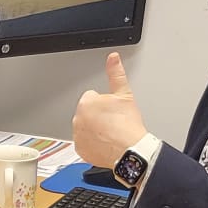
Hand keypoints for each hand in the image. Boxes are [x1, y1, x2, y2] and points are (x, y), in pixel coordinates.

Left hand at [72, 53, 145, 167]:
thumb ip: (116, 73)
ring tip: (110, 133)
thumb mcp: (124, 94)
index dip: (105, 104)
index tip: (113, 111)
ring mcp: (78, 135)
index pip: (93, 98)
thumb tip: (113, 57)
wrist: (129, 149)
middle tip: (113, 122)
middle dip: (98, 116)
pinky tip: (105, 142)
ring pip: (86, 128)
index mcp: (86, 102)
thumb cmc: (128, 125)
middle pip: (88, 113)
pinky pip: (85, 143)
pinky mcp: (80, 149)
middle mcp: (78, 118)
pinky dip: (92, 143)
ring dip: (94, 129)